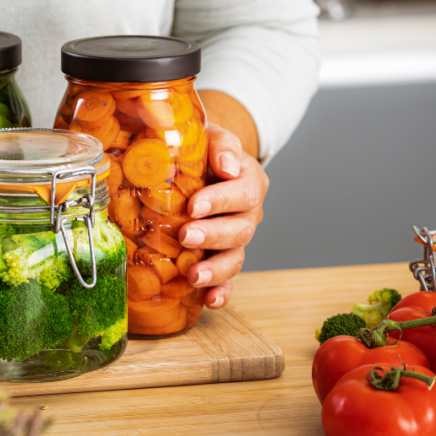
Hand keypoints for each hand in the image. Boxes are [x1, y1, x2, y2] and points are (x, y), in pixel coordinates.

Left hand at [177, 123, 268, 308]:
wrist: (195, 162)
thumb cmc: (201, 149)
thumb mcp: (211, 135)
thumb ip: (221, 143)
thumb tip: (227, 165)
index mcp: (249, 181)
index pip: (244, 193)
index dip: (221, 201)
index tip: (195, 206)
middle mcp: (247, 213)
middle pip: (241, 229)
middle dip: (213, 236)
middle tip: (186, 236)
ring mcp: (236, 239)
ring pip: (236, 257)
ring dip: (217, 269)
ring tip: (194, 276)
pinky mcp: (222, 257)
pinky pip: (228, 279)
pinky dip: (221, 291)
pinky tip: (209, 301)